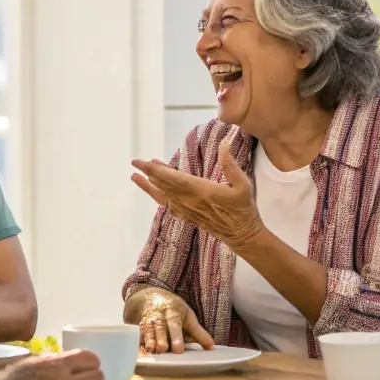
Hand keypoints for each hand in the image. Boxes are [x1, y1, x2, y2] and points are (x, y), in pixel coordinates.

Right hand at [123, 287, 214, 353]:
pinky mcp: (140, 327)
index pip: (175, 325)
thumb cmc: (173, 309)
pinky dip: (138, 342)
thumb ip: (198, 333)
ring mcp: (148, 321)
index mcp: (173, 313)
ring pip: (147, 332)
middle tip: (163, 350)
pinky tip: (140, 351)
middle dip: (161, 339)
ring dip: (149, 341)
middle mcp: (159, 317)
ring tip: (151, 350)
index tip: (178, 349)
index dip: (176, 337)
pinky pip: (138, 334)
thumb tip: (211, 347)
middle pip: (159, 329)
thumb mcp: (187, 316)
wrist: (151, 296)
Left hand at [130, 136, 264, 246]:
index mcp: (201, 191)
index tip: (143, 163)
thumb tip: (224, 143)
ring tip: (137, 177)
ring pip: (164, 196)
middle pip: (164, 186)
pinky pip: (169, 205)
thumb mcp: (242, 184)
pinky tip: (155, 191)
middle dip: (148, 174)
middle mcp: (189, 201)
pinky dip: (159, 197)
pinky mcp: (188, 216)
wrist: (242, 236)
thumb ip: (230, 164)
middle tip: (135, 163)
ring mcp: (187, 210)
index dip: (156, 170)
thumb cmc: (243, 209)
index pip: (173, 179)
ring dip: (150, 185)